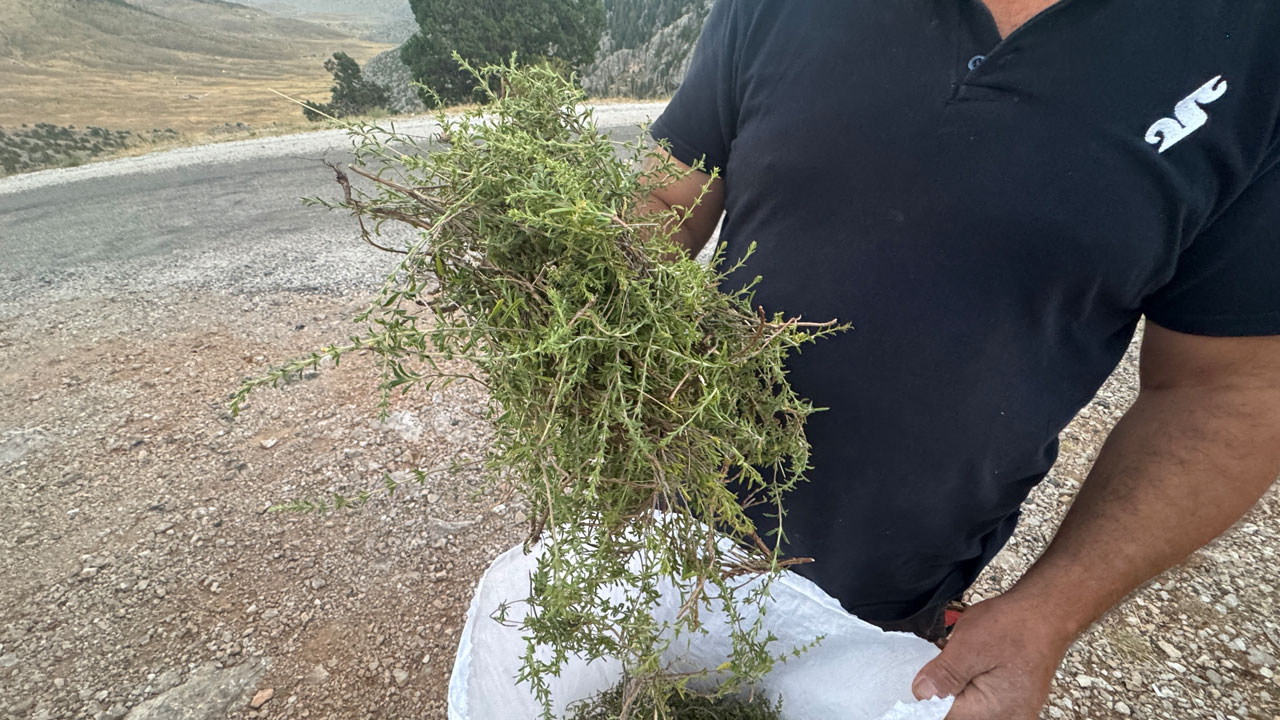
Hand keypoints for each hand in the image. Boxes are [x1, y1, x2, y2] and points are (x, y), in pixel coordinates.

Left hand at [911, 592, 1074, 719]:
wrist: (1047, 610)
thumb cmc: (1015, 624)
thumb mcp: (969, 645)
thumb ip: (945, 675)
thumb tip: (921, 694)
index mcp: (994, 711)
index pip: (946, 717)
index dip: (930, 699)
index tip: (927, 679)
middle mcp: (1008, 718)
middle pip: (960, 713)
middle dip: (946, 691)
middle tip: (952, 661)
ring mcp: (1014, 712)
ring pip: (969, 705)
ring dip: (959, 686)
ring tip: (969, 659)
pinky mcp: (1015, 701)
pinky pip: (983, 700)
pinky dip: (972, 683)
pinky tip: (976, 663)